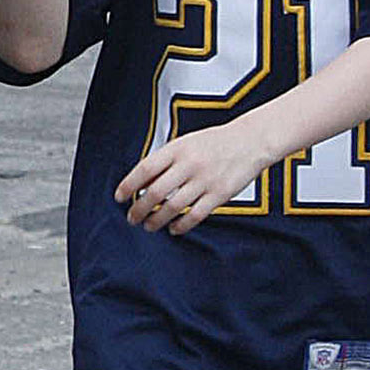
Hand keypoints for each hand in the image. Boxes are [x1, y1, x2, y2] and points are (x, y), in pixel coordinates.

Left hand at [117, 113, 272, 234]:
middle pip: (156, 192)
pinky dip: (181, 225)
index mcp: (178, 148)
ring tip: (149, 226)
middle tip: (132, 218)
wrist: (250, 140)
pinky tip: (174, 229)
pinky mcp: (220, 194)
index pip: (146, 168)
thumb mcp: (186, 143)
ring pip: (173, 207)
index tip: (119, 197)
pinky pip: (195, 215)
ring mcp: (205, 180)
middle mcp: (190, 164)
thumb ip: (165, 161)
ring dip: (156, 220)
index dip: (129, 185)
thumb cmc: (214, 142)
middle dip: (139, 209)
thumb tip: (142, 184)